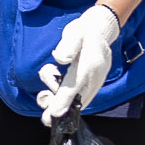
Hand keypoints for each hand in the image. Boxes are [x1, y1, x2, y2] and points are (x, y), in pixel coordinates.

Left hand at [36, 5, 120, 124]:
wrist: (99, 31)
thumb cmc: (84, 31)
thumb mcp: (76, 32)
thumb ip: (68, 45)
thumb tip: (60, 59)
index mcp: (90, 65)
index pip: (74, 85)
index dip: (64, 101)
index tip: (54, 114)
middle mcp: (94, 78)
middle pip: (77, 100)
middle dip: (58, 108)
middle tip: (45, 114)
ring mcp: (93, 83)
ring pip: (75, 101)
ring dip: (57, 97)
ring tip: (48, 75)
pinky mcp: (89, 85)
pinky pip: (76, 97)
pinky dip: (62, 95)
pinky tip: (54, 76)